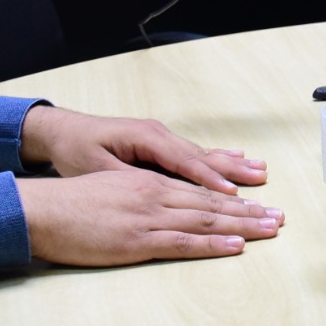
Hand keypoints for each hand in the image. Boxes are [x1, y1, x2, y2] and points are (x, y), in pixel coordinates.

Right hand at [17, 169, 282, 265]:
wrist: (39, 210)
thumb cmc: (70, 204)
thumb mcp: (112, 190)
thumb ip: (140, 197)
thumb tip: (163, 209)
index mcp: (150, 182)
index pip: (201, 191)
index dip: (233, 198)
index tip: (259, 203)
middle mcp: (156, 194)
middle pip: (213, 203)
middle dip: (249, 210)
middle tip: (280, 216)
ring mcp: (149, 217)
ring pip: (207, 220)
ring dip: (243, 225)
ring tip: (271, 228)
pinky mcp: (138, 240)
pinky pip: (184, 242)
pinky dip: (214, 244)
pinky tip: (237, 245)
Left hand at [20, 106, 267, 193]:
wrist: (62, 131)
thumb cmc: (75, 152)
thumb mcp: (95, 170)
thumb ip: (130, 180)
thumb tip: (159, 192)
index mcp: (146, 139)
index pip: (185, 163)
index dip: (209, 180)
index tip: (233, 195)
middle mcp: (160, 135)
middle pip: (203, 157)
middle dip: (233, 171)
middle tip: (262, 182)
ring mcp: (163, 138)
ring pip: (203, 154)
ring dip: (232, 165)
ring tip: (260, 171)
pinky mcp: (162, 144)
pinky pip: (195, 154)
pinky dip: (219, 159)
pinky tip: (237, 158)